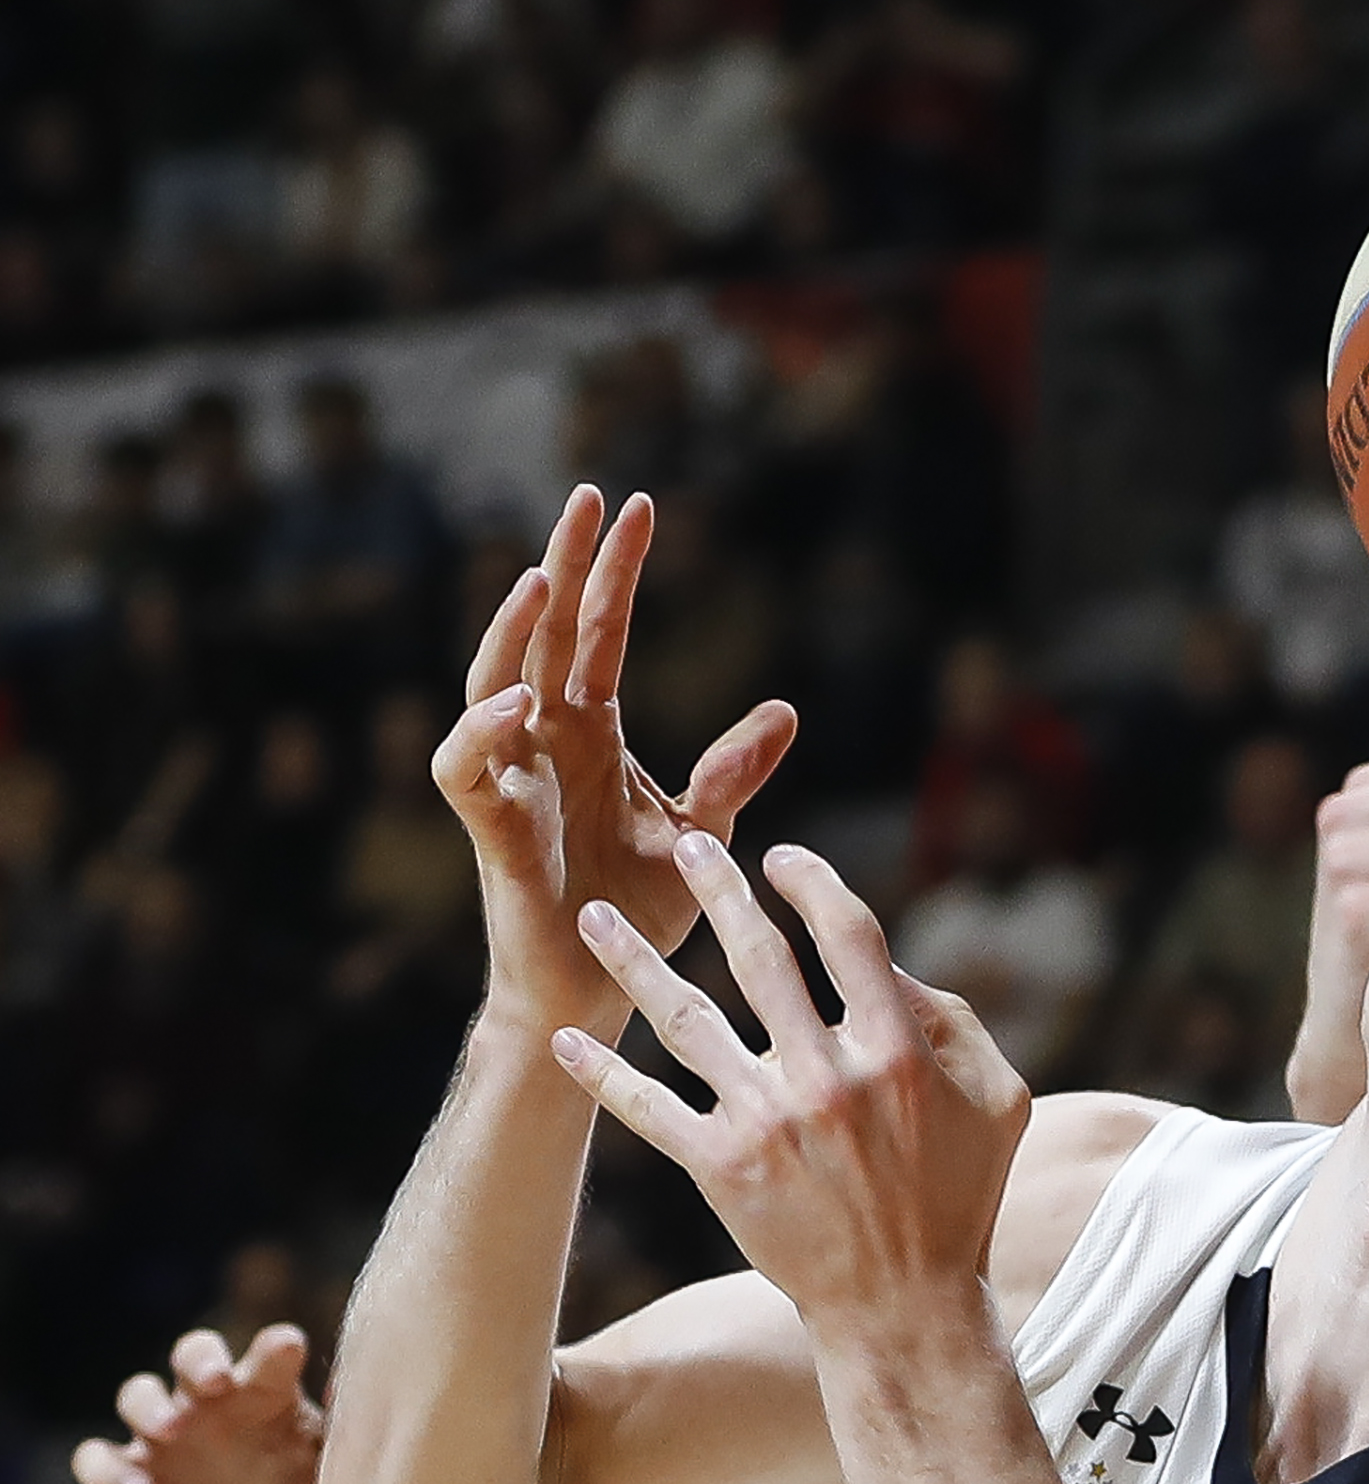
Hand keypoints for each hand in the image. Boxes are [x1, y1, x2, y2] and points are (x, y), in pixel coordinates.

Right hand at [73, 1326, 329, 1483]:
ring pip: (137, 1394)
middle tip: (216, 1379)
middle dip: (200, 1356)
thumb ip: (353, 1444)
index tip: (287, 1346)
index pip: (267, 1355)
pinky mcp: (132, 1478)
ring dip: (148, 1403)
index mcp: (268, 1394)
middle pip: (193, 1354)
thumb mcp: (335, 1482)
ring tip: (170, 1428)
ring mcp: (166, 1438)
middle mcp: (212, 1404)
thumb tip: (394, 1404)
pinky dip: (110, 1470)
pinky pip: (101, 1462)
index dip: (273, 1347)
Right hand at [435, 486, 798, 1036]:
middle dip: (565, 563)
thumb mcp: (702, 830)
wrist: (603, 987)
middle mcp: (544, 742)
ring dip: (511, 630)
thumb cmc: (637, 909)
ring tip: (542, 579)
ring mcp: (513, 780)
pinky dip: (482, 733)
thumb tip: (786, 709)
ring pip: (490, 684)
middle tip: (588, 497)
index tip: (638, 505)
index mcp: (590, 732)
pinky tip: (517, 703)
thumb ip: (732, 771)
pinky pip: (468, 770)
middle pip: (545, 634)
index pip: (598, 633)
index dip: (614, 570)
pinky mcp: (492, 830)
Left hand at [550, 833, 1031, 1329]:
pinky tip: (565, 1038)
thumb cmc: (961, 1198)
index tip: (784, 859)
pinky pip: (647, 1108)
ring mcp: (767, 1123)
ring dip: (635, 962)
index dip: (813, 883)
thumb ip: (954, 1021)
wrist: (903, 1307)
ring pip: (686, 1019)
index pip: (848, 934)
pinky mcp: (722, 1169)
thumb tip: (890, 965)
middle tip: (685, 842)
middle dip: (718, 890)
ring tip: (595, 917)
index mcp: (897, 1049)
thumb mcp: (1000, 1099)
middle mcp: (827, 1076)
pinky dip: (601, 1073)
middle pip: (758, 958)